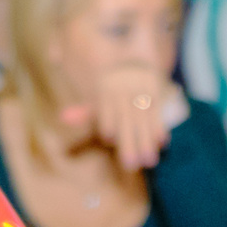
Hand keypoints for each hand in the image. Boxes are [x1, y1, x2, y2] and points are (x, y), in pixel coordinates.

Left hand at [63, 66, 179, 170]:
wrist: (135, 61)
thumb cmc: (112, 88)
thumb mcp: (99, 97)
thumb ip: (84, 112)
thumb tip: (63, 118)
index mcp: (106, 93)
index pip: (106, 112)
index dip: (108, 124)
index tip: (109, 139)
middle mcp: (124, 94)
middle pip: (126, 121)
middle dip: (129, 143)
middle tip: (130, 165)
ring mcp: (141, 95)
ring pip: (144, 121)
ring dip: (147, 142)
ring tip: (150, 162)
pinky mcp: (156, 95)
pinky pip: (158, 114)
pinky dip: (160, 128)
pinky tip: (163, 144)